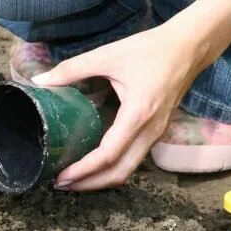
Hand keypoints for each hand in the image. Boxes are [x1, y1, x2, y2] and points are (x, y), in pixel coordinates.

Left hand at [31, 23, 211, 190]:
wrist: (190, 46)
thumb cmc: (151, 49)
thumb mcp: (107, 55)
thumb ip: (71, 69)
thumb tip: (40, 80)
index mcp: (137, 114)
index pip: (108, 155)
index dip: (84, 170)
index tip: (61, 176)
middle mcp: (150, 130)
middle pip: (120, 172)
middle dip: (90, 184)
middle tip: (61, 183)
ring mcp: (157, 133)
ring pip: (129, 169)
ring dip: (102, 178)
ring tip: (75, 178)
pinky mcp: (158, 131)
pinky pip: (135, 158)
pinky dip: (113, 167)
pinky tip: (95, 162)